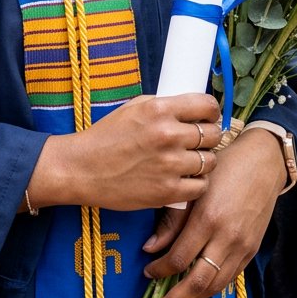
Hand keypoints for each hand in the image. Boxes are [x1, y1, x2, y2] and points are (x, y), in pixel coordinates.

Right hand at [29, 94, 221, 212]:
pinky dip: (196, 183)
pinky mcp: (168, 192)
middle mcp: (168, 135)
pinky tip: (184, 177)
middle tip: (199, 140)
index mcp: (159, 110)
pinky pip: (201, 186)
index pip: (206, 105)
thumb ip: (164, 105)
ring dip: (203, 160)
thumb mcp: (134, 107)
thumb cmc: (107, 135)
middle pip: (212, 134)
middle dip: (209, 136)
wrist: (83, 168)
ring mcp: (169, 165)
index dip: (211, 111)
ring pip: (210, 161)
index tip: (209, 116)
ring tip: (190, 160)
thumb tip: (193, 107)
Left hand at [142, 126, 285, 297]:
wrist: (263, 161)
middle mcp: (227, 237)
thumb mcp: (194, 186)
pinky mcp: (252, 249)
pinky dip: (212, 287)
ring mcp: (243, 246)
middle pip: (198, 282)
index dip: (160, 270)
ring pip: (215, 286)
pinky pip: (229, 277)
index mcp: (208, 218)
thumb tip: (150, 248)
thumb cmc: (224, 166)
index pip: (179, 259)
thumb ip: (172, 219)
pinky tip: (198, 287)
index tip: (147, 271)